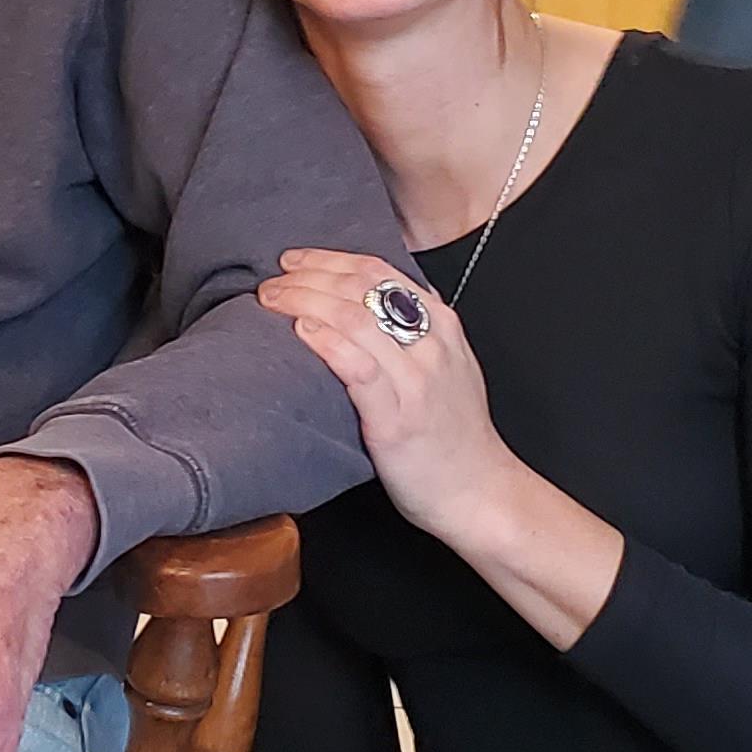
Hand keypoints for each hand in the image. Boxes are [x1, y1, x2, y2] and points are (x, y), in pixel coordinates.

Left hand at [258, 249, 510, 551]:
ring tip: (272, 301)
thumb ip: (418, 332)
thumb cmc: (454, 434)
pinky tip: (302, 332)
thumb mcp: (448, 366)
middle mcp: (432, 345)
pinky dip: (328, 343)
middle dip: (308, 276)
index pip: (379, 270)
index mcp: (442, 325)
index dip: (329, 259)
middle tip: (271, 281)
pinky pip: (359, 369)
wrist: (480, 492)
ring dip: (305, 301)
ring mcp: (416, 381)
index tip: (294, 260)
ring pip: (356, 319)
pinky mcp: (397, 420)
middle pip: (361, 288)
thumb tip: (368, 304)